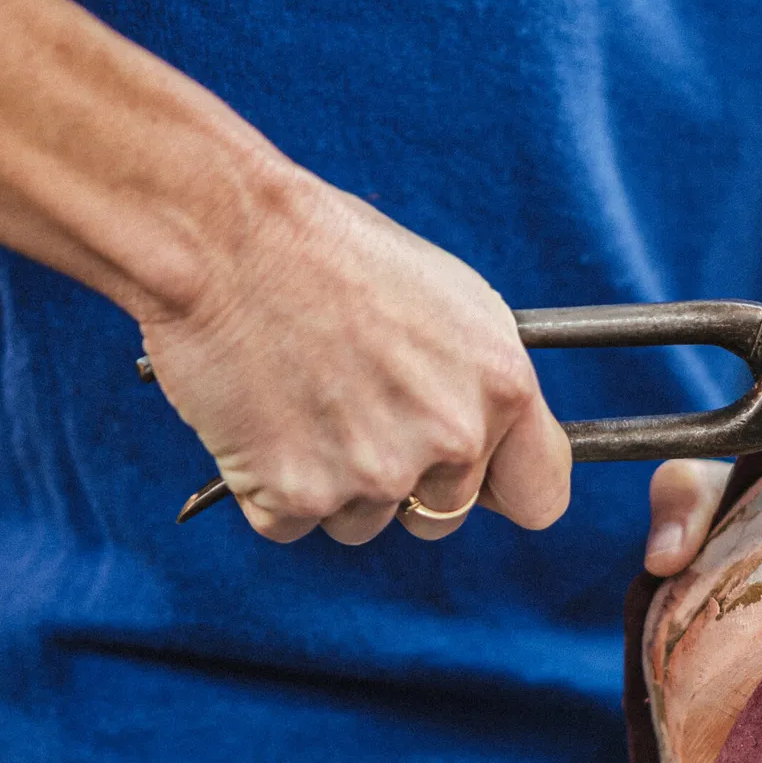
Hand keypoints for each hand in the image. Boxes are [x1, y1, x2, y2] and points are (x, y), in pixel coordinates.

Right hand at [141, 168, 570, 543]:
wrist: (222, 238)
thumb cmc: (328, 249)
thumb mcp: (448, 299)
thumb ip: (479, 382)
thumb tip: (486, 437)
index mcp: (503, 386)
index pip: (539, 496)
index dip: (499, 489)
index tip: (474, 481)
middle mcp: (451, 439)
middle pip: (440, 519)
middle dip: (402, 483)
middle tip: (353, 411)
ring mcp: (374, 476)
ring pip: (361, 524)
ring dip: (330, 483)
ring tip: (300, 398)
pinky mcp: (297, 497)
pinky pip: (289, 524)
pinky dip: (267, 485)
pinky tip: (260, 416)